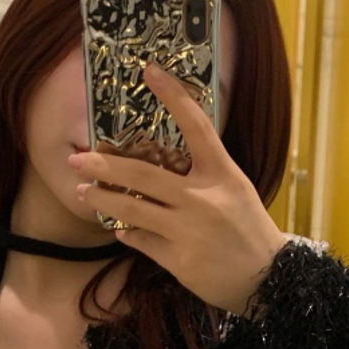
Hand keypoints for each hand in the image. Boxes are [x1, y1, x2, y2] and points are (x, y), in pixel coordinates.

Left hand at [69, 63, 285, 316]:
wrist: (270, 278)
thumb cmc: (249, 229)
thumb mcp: (235, 190)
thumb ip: (202, 174)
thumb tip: (158, 163)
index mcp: (222, 174)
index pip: (196, 125)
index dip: (173, 95)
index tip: (148, 70)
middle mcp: (203, 198)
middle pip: (143, 173)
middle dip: (104, 164)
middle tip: (78, 158)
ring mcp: (189, 230)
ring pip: (132, 209)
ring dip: (102, 199)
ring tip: (83, 191)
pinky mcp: (179, 260)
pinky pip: (142, 241)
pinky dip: (128, 233)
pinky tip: (120, 229)